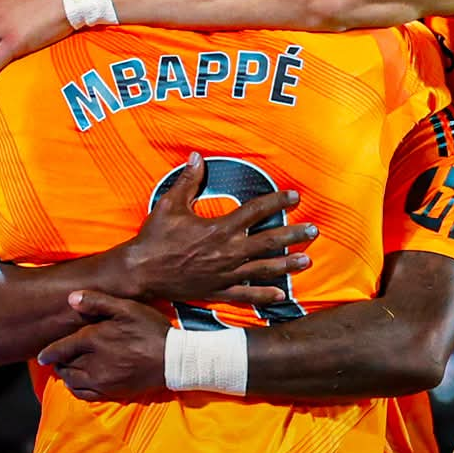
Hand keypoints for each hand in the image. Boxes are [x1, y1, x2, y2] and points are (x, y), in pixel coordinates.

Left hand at [39, 291, 170, 401]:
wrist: (173, 359)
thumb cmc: (150, 330)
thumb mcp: (127, 308)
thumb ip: (97, 302)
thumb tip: (70, 298)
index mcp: (94, 339)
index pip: (61, 348)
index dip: (49, 353)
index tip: (41, 356)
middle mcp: (93, 362)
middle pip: (65, 365)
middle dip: (59, 362)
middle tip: (57, 359)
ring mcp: (101, 380)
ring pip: (72, 380)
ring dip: (66, 375)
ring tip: (67, 369)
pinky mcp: (111, 392)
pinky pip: (84, 394)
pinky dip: (76, 389)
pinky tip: (78, 383)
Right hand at [121, 152, 315, 306]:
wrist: (141, 272)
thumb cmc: (154, 237)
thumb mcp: (170, 204)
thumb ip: (188, 181)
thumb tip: (196, 157)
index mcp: (220, 228)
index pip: (255, 211)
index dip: (277, 202)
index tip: (294, 196)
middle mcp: (228, 251)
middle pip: (269, 241)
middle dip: (293, 235)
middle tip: (313, 231)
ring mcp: (225, 274)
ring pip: (264, 268)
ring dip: (287, 264)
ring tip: (307, 261)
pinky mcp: (218, 290)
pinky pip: (246, 294)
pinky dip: (264, 295)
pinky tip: (281, 295)